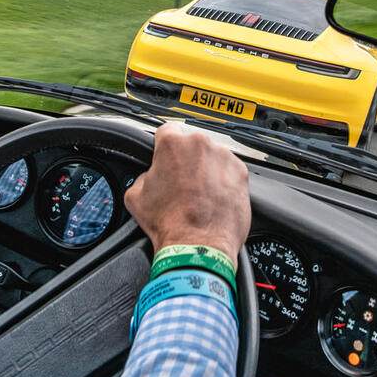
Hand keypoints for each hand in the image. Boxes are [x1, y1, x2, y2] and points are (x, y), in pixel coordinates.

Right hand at [124, 122, 250, 263]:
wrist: (198, 246)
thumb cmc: (170, 223)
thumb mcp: (135, 197)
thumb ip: (142, 176)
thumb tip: (149, 177)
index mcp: (173, 143)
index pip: (167, 131)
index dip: (164, 146)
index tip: (167, 158)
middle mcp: (200, 144)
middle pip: (192, 144)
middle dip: (187, 160)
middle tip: (181, 184)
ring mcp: (223, 157)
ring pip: (212, 157)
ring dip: (206, 170)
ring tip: (199, 196)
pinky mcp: (241, 172)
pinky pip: (229, 170)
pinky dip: (223, 181)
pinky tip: (213, 200)